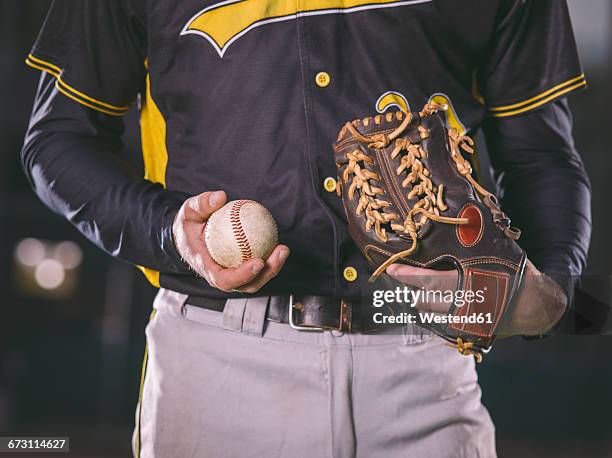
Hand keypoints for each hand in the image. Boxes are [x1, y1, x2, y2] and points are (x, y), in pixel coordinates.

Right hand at [172, 190, 289, 292]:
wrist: (187, 236)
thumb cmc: (188, 224)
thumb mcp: (189, 211)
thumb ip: (202, 204)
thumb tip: (220, 196)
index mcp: (206, 268)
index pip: (224, 280)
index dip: (243, 275)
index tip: (258, 262)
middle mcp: (221, 276)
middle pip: (247, 284)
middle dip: (267, 273)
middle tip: (280, 252)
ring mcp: (232, 275)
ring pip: (256, 279)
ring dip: (273, 267)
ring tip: (283, 249)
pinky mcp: (240, 268)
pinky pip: (258, 267)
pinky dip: (269, 258)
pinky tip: (278, 242)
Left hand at [386, 259, 567, 335]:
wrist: (535, 306)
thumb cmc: (515, 272)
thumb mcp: (497, 251)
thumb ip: (473, 242)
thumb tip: (454, 220)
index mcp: (470, 284)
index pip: (429, 281)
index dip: (407, 276)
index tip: (391, 269)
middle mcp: (464, 306)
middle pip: (424, 300)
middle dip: (410, 289)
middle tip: (400, 277)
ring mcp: (464, 322)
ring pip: (429, 313)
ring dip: (420, 300)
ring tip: (414, 288)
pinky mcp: (466, 332)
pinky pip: (440, 322)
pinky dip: (433, 311)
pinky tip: (432, 299)